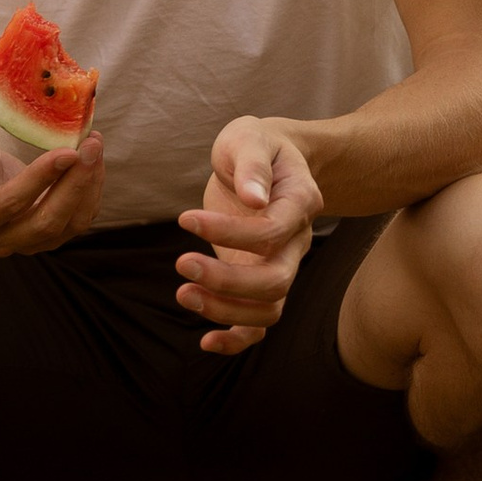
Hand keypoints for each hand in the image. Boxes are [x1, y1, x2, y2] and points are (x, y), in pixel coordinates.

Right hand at [0, 75, 105, 257]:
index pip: (8, 204)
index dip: (39, 180)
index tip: (68, 150)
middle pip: (45, 222)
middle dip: (74, 185)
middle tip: (92, 144)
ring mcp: (23, 244)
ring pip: (67, 225)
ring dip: (88, 187)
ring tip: (95, 145)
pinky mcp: (45, 238)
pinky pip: (77, 221)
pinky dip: (90, 192)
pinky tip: (94, 160)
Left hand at [174, 118, 320, 354]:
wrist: (267, 159)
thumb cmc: (256, 146)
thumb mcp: (250, 138)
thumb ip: (252, 165)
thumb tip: (254, 198)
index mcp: (299, 203)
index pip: (271, 231)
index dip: (228, 233)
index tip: (185, 219)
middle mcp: (297, 241)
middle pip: (275, 281)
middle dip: (226, 281)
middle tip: (181, 264)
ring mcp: (281, 264)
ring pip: (269, 309)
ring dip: (226, 311)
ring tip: (183, 293)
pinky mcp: (260, 278)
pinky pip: (259, 323)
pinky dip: (236, 339)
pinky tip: (205, 342)